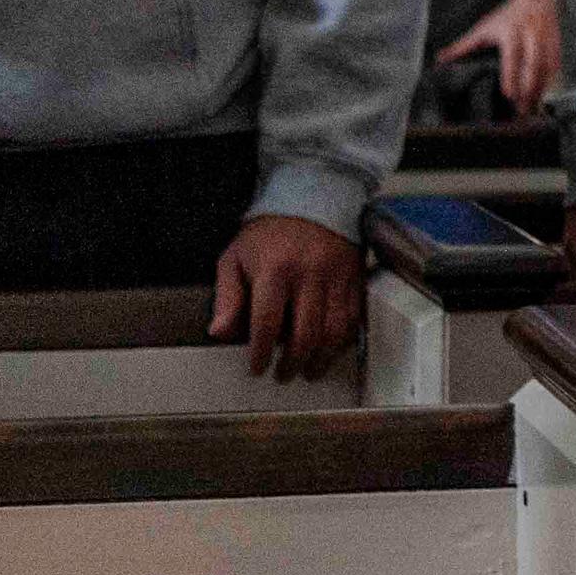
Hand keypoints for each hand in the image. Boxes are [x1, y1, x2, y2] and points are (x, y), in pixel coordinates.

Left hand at [211, 214, 362, 380]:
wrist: (312, 200)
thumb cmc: (269, 234)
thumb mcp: (234, 258)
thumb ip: (227, 297)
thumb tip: (220, 332)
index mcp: (275, 270)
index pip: (266, 323)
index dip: (260, 353)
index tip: (257, 367)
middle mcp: (309, 274)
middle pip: (305, 333)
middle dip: (292, 362)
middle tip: (283, 374)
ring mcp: (336, 275)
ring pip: (334, 330)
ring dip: (321, 357)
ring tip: (309, 370)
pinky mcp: (355, 276)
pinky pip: (355, 317)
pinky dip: (343, 340)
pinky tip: (331, 350)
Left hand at [438, 0, 560, 115]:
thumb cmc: (507, 15)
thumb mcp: (484, 27)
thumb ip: (463, 45)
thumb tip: (440, 59)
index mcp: (512, 32)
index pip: (512, 58)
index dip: (511, 77)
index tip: (509, 95)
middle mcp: (531, 36)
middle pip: (533, 65)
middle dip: (529, 88)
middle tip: (522, 108)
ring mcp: (546, 40)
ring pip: (547, 68)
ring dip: (541, 88)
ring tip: (532, 106)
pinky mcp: (556, 44)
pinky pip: (555, 65)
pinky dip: (550, 81)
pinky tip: (542, 93)